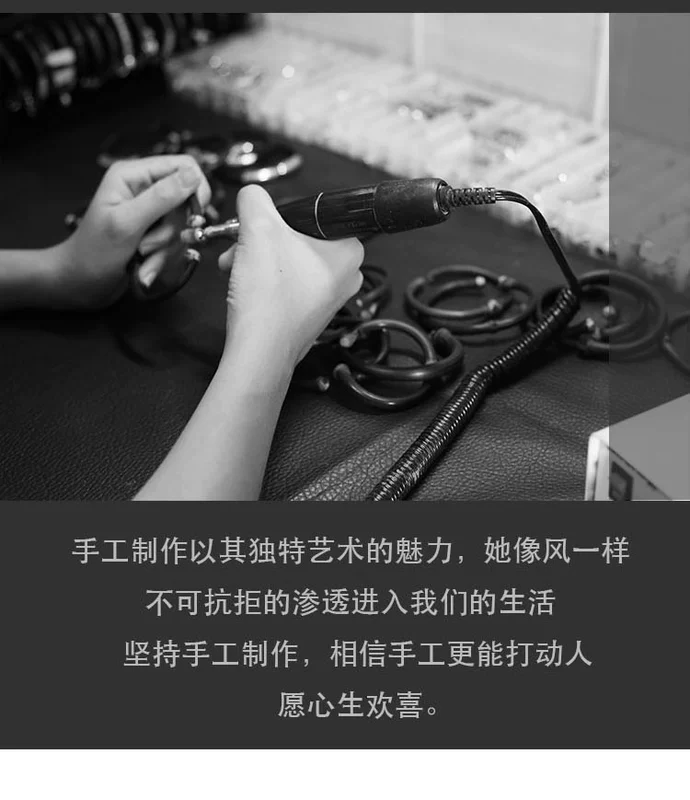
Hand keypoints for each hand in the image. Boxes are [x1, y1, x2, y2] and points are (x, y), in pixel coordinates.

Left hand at [51, 155, 210, 309]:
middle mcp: (144, 189)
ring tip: (142, 260)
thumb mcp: (128, 223)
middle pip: (187, 202)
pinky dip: (163, 259)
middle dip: (174, 230)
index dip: (196, 191)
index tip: (194, 219)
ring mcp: (150, 213)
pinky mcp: (154, 234)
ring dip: (167, 249)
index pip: (184, 167)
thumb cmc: (94, 252)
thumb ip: (161, 198)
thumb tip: (194, 175)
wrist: (79, 284)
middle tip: (150, 245)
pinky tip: (144, 269)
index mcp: (134, 175)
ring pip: (183, 226)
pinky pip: (176, 243)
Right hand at [218, 184, 364, 375]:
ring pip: (289, 261)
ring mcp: (329, 297)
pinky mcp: (310, 313)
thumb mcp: (258, 229)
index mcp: (349, 250)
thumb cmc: (269, 298)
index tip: (264, 227)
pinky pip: (287, 284)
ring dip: (259, 258)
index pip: (315, 213)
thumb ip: (254, 199)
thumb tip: (251, 195)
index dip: (281, 216)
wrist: (259, 353)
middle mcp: (347, 275)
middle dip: (263, 239)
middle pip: (298, 238)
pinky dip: (265, 280)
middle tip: (242, 246)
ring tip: (237, 266)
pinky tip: (246, 285)